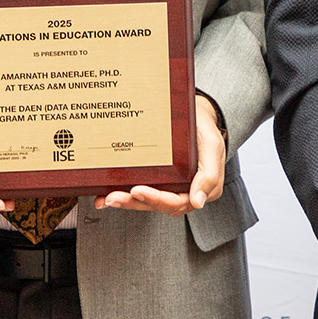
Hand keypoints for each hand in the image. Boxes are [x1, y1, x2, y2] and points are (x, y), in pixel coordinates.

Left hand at [97, 95, 225, 215]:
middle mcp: (183, 192)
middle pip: (157, 205)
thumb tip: (198, 202)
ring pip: (146, 201)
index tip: (137, 190)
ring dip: (126, 202)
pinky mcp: (158, 180)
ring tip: (107, 198)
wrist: (198, 114)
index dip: (155, 199)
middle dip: (133, 202)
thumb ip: (209, 175)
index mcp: (199, 190)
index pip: (175, 202)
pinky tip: (105, 195)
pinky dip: (123, 194)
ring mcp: (169, 187)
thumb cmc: (205, 129)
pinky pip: (140, 190)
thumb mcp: (212, 147)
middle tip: (113, 197)